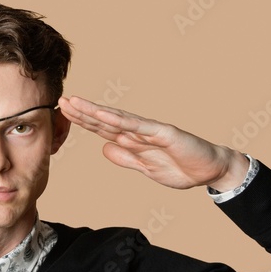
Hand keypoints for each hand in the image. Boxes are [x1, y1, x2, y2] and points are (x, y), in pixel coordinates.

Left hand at [58, 96, 248, 190]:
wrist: (210, 171)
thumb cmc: (181, 168)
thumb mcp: (146, 169)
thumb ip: (125, 158)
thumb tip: (103, 148)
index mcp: (133, 141)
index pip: (102, 129)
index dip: (83, 121)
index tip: (64, 113)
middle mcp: (138, 132)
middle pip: (105, 120)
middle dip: (82, 112)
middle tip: (60, 101)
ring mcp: (150, 130)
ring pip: (117, 119)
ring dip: (94, 111)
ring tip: (74, 102)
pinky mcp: (163, 133)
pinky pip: (138, 126)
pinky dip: (119, 120)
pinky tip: (102, 113)